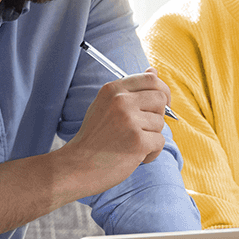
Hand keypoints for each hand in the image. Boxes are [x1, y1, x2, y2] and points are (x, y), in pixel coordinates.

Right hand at [61, 67, 171, 191]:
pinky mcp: (138, 141)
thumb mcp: (105, 105)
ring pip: (160, 123)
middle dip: (158, 115)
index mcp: (113, 89)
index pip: (150, 79)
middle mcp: (121, 101)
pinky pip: (160, 142)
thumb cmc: (94, 138)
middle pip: (160, 98)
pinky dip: (151, 153)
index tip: (161, 102)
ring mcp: (130, 121)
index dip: (161, 90)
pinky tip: (134, 156)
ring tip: (131, 145)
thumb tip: (154, 71)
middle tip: (144, 129)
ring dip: (151, 137)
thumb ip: (129, 89)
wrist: (76, 166)